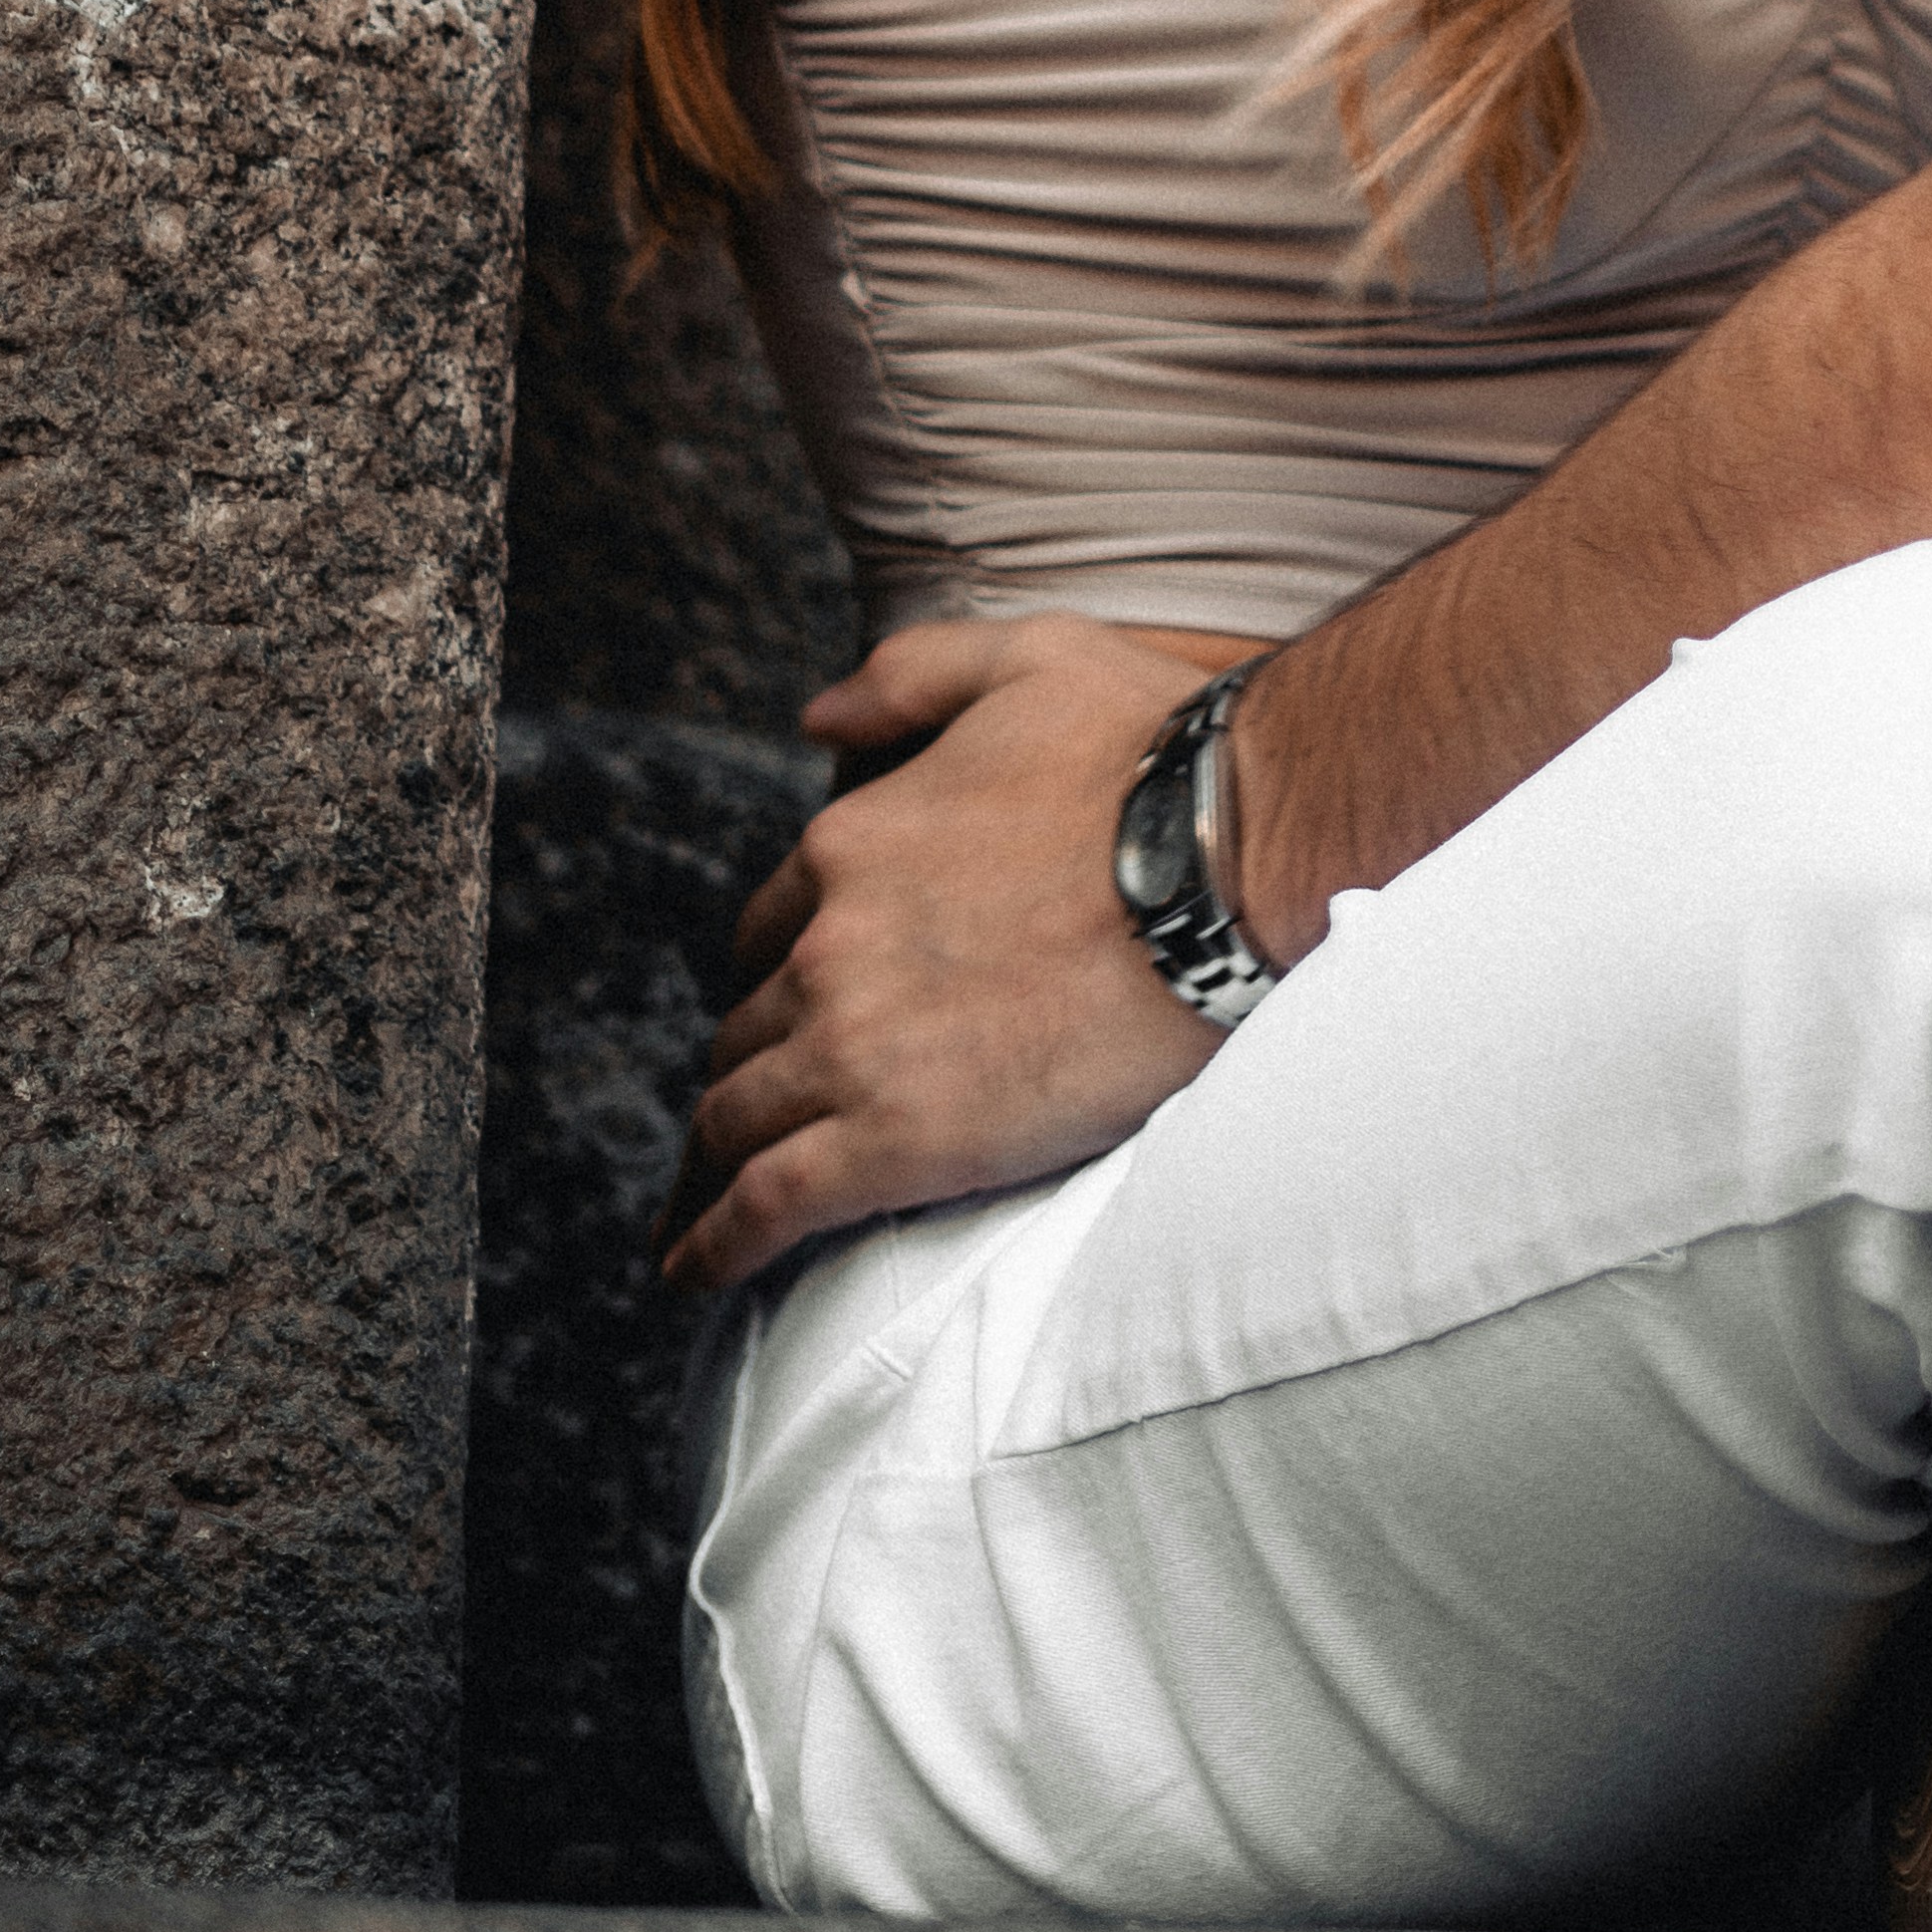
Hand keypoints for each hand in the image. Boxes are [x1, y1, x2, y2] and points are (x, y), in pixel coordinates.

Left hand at [660, 613, 1236, 1296]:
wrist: (1237, 860)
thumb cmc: (1155, 753)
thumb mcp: (1026, 661)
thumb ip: (909, 675)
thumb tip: (816, 712)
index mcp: (852, 843)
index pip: (773, 928)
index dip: (785, 968)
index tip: (804, 1004)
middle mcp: (831, 945)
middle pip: (751, 1026)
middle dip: (757, 1063)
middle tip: (779, 1106)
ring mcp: (852, 1047)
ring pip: (740, 1117)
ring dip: (727, 1153)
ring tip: (717, 1200)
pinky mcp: (893, 1142)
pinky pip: (766, 1207)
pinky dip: (717, 1244)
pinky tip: (695, 1270)